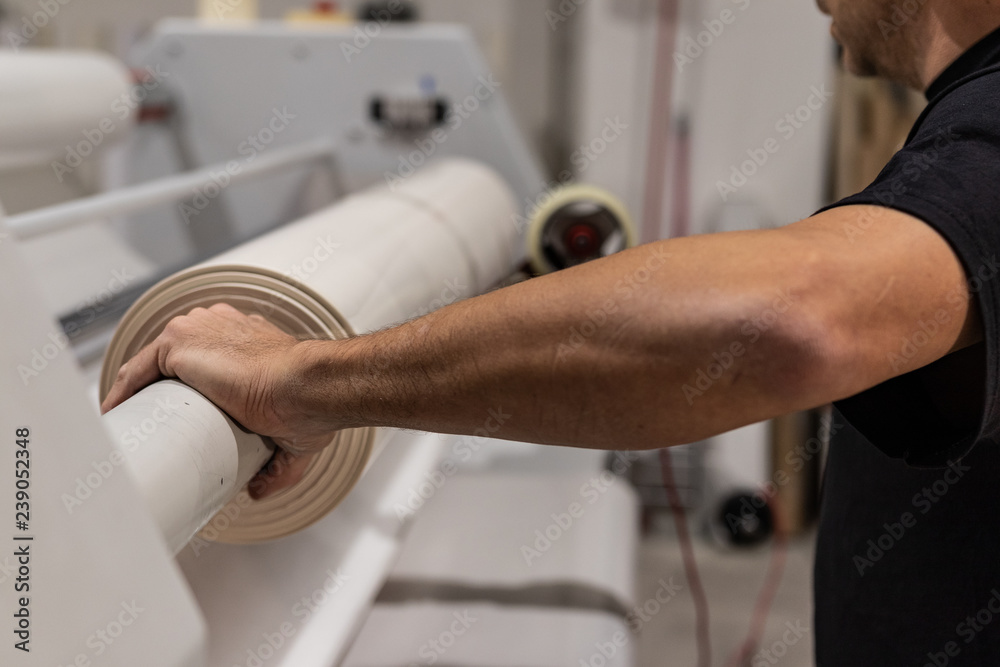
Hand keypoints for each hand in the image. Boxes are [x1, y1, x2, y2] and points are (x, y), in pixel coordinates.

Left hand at [100, 303, 336, 498]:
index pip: (207, 355)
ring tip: (134, 428)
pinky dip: (122, 393)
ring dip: (139, 394)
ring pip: (152, 363)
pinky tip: (117, 415)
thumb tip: (258, 489)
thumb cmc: (309, 403)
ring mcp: (198, 330)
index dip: (191, 385)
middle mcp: (221, 326)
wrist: (306, 387)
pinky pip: (136, 369)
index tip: (183, 414)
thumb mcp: (295, 438)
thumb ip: (278, 466)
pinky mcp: (178, 343)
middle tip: (156, 426)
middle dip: (160, 391)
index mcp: (249, 338)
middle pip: (174, 359)